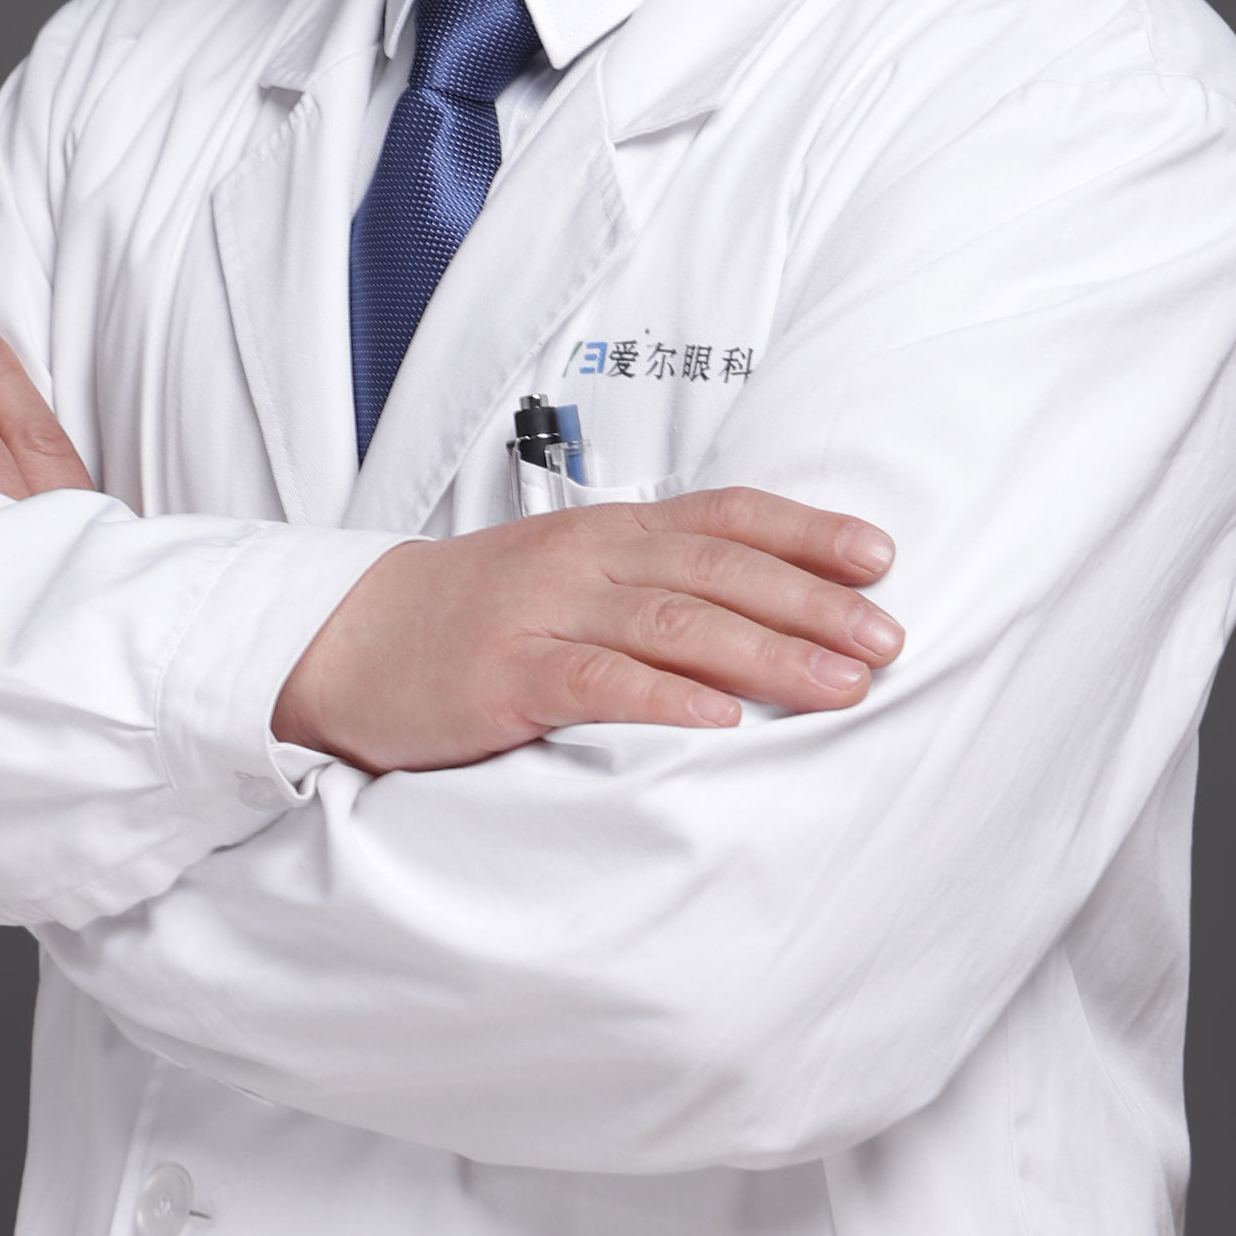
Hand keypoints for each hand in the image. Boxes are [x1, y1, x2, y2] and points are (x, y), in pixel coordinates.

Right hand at [272, 493, 901, 776]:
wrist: (348, 641)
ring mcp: (546, 615)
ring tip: (838, 683)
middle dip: (811, 602)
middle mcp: (586, 561)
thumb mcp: (568, 577)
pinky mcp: (508, 676)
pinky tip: (723, 719)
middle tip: (886, 638)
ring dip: (767, 652)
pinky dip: (665, 698)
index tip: (880, 558)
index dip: (807, 533)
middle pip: (719, 570)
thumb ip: (653, 580)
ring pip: (675, 624)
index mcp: (608, 532)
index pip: (726, 516)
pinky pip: (598, 683)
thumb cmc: (473, 618)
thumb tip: (767, 605)